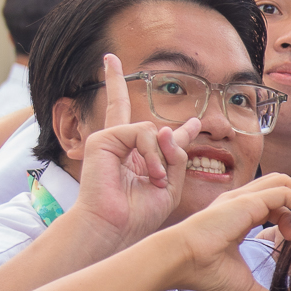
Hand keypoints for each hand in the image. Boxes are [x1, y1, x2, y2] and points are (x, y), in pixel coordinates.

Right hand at [65, 53, 203, 248]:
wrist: (115, 227)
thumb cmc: (139, 213)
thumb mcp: (170, 185)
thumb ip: (175, 156)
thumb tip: (169, 128)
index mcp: (136, 157)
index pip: (148, 131)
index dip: (169, 127)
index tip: (188, 119)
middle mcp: (121, 145)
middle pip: (124, 109)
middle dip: (120, 88)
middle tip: (111, 63)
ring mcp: (110, 140)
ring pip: (151, 130)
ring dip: (161, 156)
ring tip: (156, 180)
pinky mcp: (102, 139)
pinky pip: (142, 132)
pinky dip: (151, 153)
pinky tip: (150, 174)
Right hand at [158, 175, 290, 290]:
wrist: (179, 262)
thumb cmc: (204, 272)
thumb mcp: (247, 290)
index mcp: (238, 215)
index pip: (270, 200)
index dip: (287, 215)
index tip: (289, 240)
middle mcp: (240, 201)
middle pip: (279, 183)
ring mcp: (242, 198)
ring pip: (282, 181)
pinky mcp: (246, 201)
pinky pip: (282, 192)